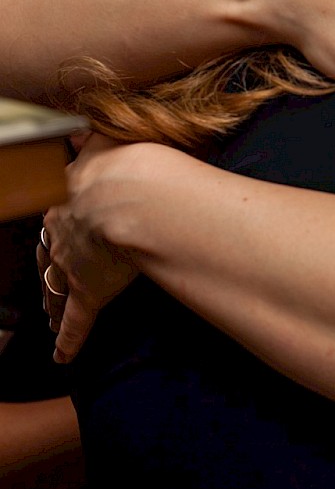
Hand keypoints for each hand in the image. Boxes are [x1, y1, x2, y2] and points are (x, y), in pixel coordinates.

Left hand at [38, 135, 141, 363]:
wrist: (131, 194)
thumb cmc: (127, 164)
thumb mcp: (108, 141)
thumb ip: (95, 139)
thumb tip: (83, 132)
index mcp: (67, 196)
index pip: (59, 212)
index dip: (62, 222)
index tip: (63, 228)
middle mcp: (61, 232)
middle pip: (49, 252)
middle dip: (49, 265)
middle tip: (49, 277)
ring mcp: (71, 265)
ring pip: (55, 286)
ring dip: (52, 299)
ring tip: (48, 315)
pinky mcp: (88, 292)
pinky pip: (75, 322)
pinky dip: (67, 340)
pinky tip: (61, 356)